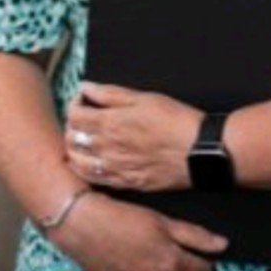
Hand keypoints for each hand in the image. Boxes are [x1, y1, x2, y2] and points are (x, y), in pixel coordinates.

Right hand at [51, 191, 228, 270]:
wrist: (82, 224)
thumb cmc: (124, 216)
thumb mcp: (163, 221)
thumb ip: (195, 236)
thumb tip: (223, 246)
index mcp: (172, 266)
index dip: (204, 257)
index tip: (200, 245)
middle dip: (183, 261)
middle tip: (171, 238)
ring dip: (163, 267)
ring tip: (151, 242)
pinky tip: (135, 251)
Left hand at [65, 82, 203, 192]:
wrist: (198, 151)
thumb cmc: (175, 120)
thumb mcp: (144, 98)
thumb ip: (111, 93)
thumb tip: (86, 87)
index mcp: (111, 122)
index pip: (75, 115)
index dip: (74, 104)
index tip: (83, 99)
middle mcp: (107, 148)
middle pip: (72, 139)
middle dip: (71, 126)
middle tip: (82, 119)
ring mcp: (114, 168)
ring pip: (78, 162)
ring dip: (74, 149)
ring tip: (82, 140)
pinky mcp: (125, 183)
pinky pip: (94, 179)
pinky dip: (85, 169)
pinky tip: (90, 162)